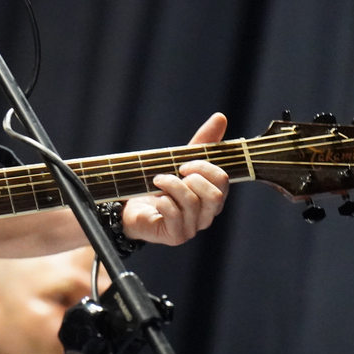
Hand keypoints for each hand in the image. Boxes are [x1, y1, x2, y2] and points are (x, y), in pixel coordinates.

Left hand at [122, 112, 229, 245]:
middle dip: (192, 178)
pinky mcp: (175, 236)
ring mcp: (192, 228)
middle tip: (173, 172)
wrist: (129, 208)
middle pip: (215, 195)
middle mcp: (206, 215)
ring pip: (193, 203)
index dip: (204, 168)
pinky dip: (163, 202)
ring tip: (156, 181)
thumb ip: (202, 142)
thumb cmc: (159, 185)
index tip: (183, 163)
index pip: (223, 181)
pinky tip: (155, 199)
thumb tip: (221, 117)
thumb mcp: (180, 160)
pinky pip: (175, 216)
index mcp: (212, 197)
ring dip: (171, 185)